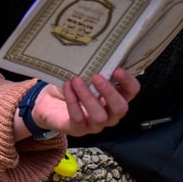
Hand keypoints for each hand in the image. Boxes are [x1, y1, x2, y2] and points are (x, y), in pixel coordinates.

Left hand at [25, 68, 140, 138]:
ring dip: (88, 97)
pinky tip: (67, 86)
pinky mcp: (79, 130)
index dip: (128, 81)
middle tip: (97, 77)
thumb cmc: (73, 86)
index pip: (132, 91)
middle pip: (121, 108)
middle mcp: (110, 113)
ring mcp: (95, 124)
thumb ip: (96, 68)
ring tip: (77, 80)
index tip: (117, 69)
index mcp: (117, 97)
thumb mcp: (86, 75)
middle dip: (109, 92)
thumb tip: (98, 51)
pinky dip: (72, 101)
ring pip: (100, 117)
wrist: (50, 102)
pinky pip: (78, 117)